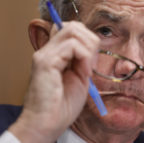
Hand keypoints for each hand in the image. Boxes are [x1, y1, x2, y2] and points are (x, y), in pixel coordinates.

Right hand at [9, 21, 99, 142]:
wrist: (49, 123)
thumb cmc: (64, 104)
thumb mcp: (80, 77)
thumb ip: (83, 60)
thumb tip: (91, 47)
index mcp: (56, 54)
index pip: (72, 29)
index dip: (88, 40)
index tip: (92, 61)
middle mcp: (48, 50)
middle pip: (74, 25)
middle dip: (91, 41)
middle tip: (92, 63)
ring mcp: (45, 54)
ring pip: (73, 30)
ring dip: (89, 48)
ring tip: (87, 69)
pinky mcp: (46, 62)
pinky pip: (72, 45)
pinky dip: (85, 57)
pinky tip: (85, 73)